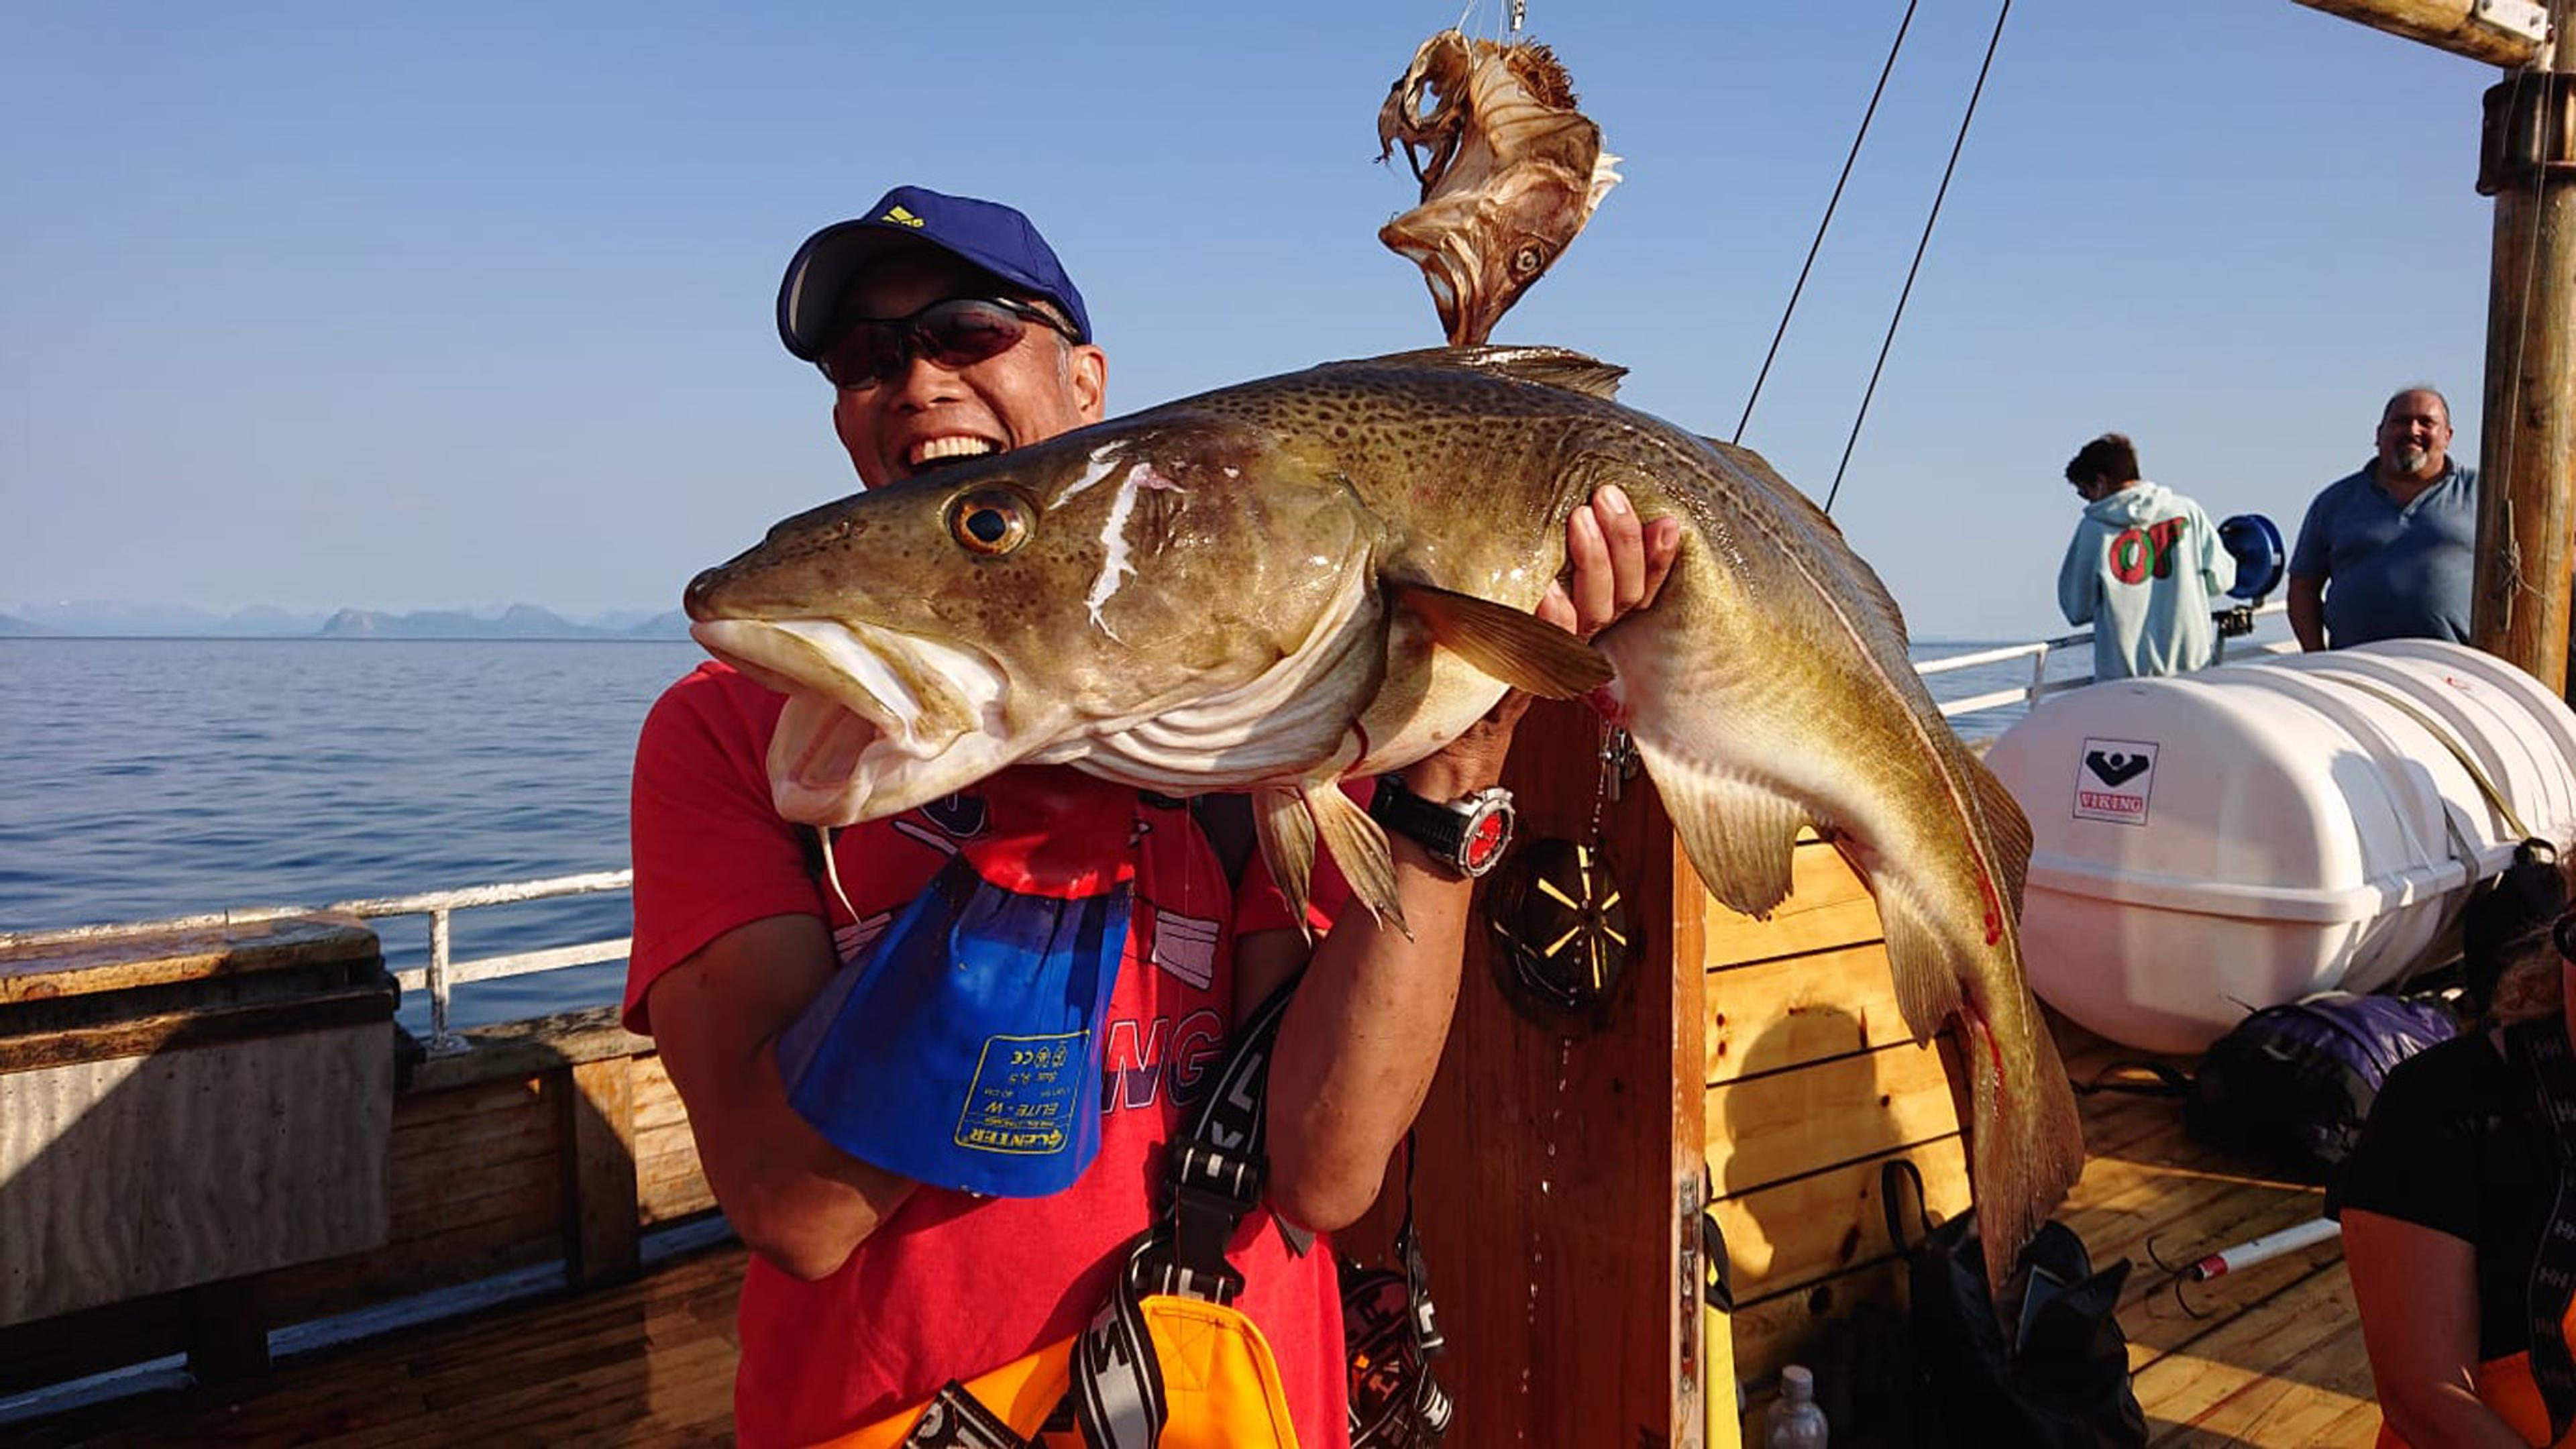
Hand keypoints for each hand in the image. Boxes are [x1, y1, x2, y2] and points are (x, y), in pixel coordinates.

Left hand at [1403, 484, 1681, 797]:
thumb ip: (1558, 563)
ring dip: (1593, 563)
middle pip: (1624, 593)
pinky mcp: (1526, 672)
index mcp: (1596, 619)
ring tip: (1580, 519)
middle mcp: (1587, 639)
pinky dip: (1551, 617)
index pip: (1642, 587)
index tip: (1668, 521)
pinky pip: (1548, 646)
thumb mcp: (1529, 595)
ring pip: (1597, 612)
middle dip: (1622, 542)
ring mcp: (1559, 657)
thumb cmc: (1492, 645)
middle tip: (1607, 497)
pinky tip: (1546, 587)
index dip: (1658, 558)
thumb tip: (1572, 509)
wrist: (1460, 721)